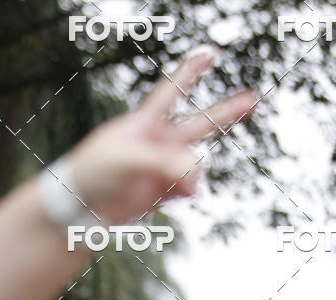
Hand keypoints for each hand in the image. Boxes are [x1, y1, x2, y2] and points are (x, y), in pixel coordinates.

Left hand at [69, 47, 257, 224]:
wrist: (81, 208)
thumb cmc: (94, 172)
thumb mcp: (128, 160)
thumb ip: (165, 164)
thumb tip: (197, 180)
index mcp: (146, 124)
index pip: (172, 92)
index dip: (190, 73)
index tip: (209, 54)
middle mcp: (159, 143)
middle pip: (200, 125)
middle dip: (227, 113)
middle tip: (254, 100)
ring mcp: (163, 169)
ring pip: (195, 165)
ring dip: (193, 175)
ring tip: (185, 187)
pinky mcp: (163, 193)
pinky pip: (186, 188)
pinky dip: (186, 190)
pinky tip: (178, 193)